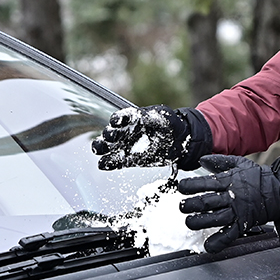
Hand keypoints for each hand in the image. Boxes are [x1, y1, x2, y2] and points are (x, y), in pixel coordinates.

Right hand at [91, 105, 211, 170]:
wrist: (180, 141)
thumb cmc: (171, 124)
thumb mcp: (164, 116)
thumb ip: (153, 116)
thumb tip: (143, 116)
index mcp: (134, 119)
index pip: (121, 117)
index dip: (117, 119)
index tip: (117, 122)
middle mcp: (126, 131)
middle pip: (111, 132)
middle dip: (108, 134)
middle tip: (111, 137)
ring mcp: (126, 145)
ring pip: (108, 147)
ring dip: (102, 147)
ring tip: (100, 149)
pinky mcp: (129, 159)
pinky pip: (116, 162)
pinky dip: (109, 163)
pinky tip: (104, 164)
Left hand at [178, 154, 279, 252]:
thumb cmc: (259, 178)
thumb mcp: (240, 163)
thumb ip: (220, 162)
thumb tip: (202, 160)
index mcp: (229, 181)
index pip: (205, 183)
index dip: (190, 185)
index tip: (181, 187)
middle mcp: (231, 197)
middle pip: (206, 202)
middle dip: (190, 205)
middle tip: (182, 206)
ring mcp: (237, 211)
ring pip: (214, 219)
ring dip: (199, 222)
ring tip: (190, 222)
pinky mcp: (243, 224)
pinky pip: (229, 235)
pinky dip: (217, 242)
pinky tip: (208, 245)